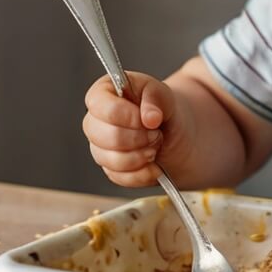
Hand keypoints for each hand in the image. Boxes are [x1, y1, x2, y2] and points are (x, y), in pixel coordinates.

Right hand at [82, 71, 194, 187]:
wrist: (175, 133)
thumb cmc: (163, 109)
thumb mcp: (165, 94)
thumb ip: (156, 98)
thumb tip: (150, 117)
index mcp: (104, 93)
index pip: (97, 104)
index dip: (124, 114)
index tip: (146, 119)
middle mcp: (95, 120)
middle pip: (104, 136)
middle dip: (137, 137)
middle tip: (156, 133)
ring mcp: (100, 147)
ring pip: (110, 160)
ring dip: (141, 155)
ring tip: (156, 145)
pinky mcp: (110, 170)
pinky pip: (119, 177)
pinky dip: (142, 174)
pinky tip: (154, 164)